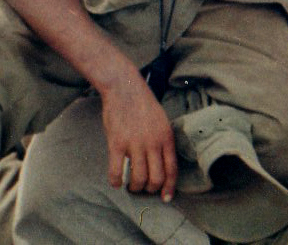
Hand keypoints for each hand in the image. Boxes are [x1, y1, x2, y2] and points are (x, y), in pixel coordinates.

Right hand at [101, 75, 177, 201]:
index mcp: (166, 137)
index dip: (169, 187)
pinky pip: (117, 172)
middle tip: (143, 188)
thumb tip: (163, 164)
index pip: (172, 169)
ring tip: (130, 185)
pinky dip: (116, 182)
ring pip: (138, 179)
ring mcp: (135, 144)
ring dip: (134, 188)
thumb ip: (163, 142)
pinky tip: (116, 182)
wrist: (125, 88)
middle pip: (156, 178)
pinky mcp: (117, 143)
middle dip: (150, 190)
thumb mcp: (162, 122)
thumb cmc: (143, 105)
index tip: (166, 198)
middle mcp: (153, 142)